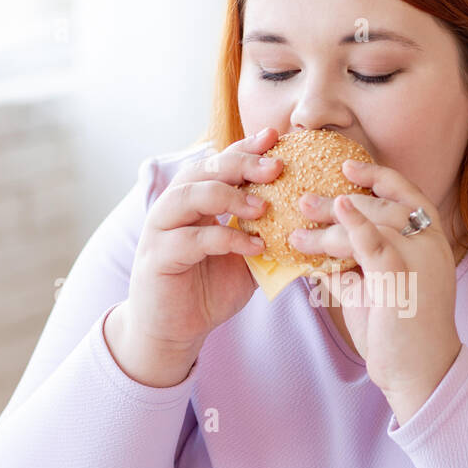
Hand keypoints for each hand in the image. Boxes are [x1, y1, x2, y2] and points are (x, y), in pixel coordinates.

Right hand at [104, 128, 282, 384]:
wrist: (175, 330)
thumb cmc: (208, 290)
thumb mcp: (246, 259)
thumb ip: (266, 235)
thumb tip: (309, 221)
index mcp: (194, 201)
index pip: (219, 164)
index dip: (245, 148)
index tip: (275, 137)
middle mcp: (174, 208)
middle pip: (203, 170)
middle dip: (240, 164)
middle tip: (276, 167)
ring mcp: (161, 231)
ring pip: (189, 196)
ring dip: (228, 196)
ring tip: (263, 208)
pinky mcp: (158, 258)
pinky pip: (191, 239)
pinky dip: (225, 239)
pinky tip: (254, 246)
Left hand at [289, 157, 462, 421]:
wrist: (419, 374)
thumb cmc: (398, 334)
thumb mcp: (372, 291)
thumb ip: (350, 267)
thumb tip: (315, 254)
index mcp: (429, 243)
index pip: (406, 196)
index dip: (379, 178)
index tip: (347, 168)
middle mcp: (429, 245)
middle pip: (383, 206)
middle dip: (342, 199)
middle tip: (303, 200)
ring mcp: (420, 259)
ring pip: (373, 223)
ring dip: (332, 221)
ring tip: (298, 224)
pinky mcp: (403, 278)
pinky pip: (376, 243)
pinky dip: (355, 224)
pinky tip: (336, 212)